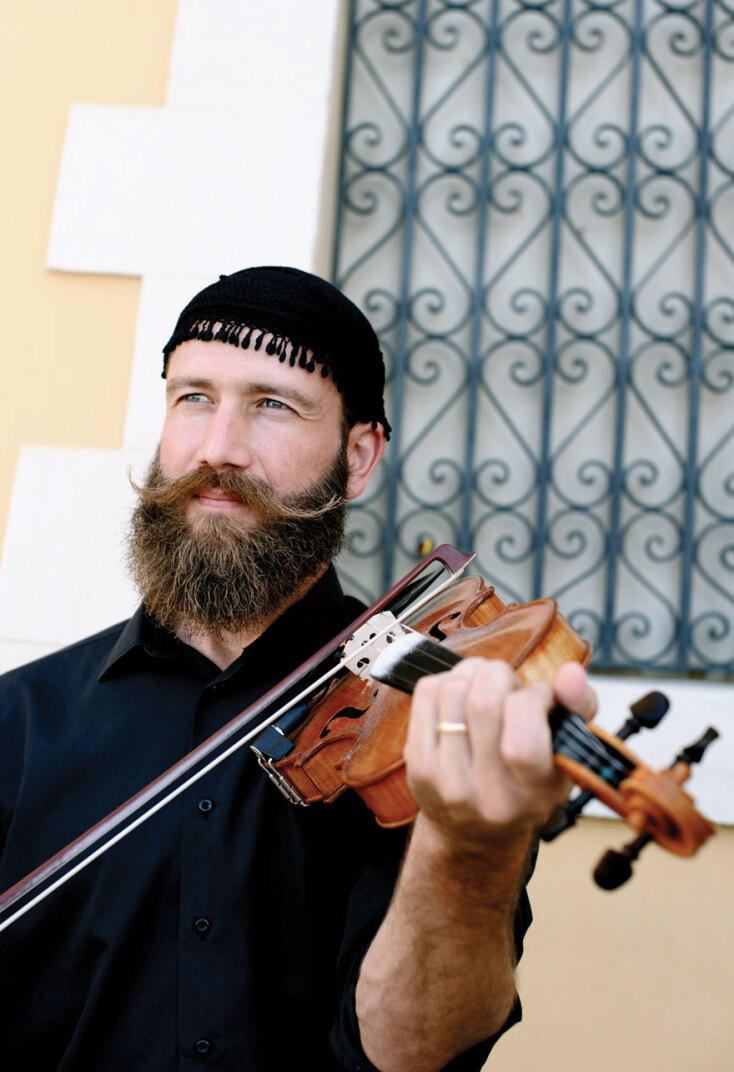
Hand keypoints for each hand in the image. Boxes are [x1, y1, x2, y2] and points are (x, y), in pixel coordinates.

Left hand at [404, 659, 596, 846]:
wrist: (474, 829)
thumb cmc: (527, 781)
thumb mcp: (566, 753)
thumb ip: (579, 708)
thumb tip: (571, 672)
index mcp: (535, 794)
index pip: (522, 743)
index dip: (534, 700)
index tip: (541, 697)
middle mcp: (489, 794)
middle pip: (483, 702)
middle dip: (500, 675)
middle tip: (508, 686)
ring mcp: (447, 780)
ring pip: (453, 689)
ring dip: (473, 673)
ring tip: (485, 689)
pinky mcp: (418, 763)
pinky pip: (427, 692)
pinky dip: (446, 680)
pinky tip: (460, 699)